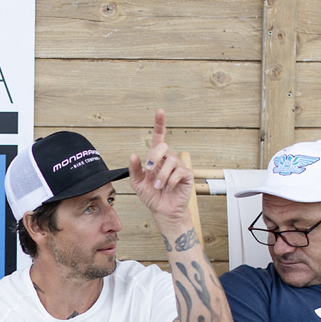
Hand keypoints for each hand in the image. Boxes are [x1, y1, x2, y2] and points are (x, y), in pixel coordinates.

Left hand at [129, 109, 193, 224]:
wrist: (162, 210)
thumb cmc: (151, 196)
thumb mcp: (137, 184)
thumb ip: (135, 170)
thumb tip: (134, 155)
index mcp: (156, 158)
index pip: (159, 137)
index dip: (159, 124)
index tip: (159, 111)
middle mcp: (168, 159)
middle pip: (163, 146)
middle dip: (154, 157)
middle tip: (149, 170)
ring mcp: (178, 166)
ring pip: (170, 162)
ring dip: (161, 176)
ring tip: (157, 186)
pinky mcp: (186, 175)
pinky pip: (179, 173)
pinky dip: (170, 182)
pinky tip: (168, 188)